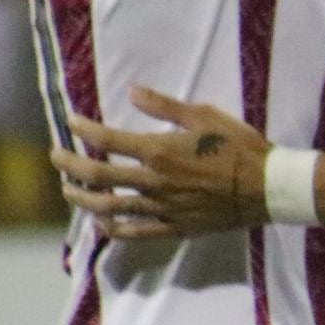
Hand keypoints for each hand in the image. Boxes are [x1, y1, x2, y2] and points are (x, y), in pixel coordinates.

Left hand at [52, 86, 273, 240]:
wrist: (268, 187)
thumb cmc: (239, 147)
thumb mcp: (204, 116)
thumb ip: (164, 106)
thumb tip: (132, 92)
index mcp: (159, 151)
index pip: (108, 140)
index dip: (84, 129)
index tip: (72, 122)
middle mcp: (154, 182)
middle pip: (98, 176)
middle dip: (70, 165)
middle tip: (56, 156)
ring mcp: (162, 208)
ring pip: (110, 207)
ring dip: (83, 198)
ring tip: (69, 190)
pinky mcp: (175, 227)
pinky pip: (136, 232)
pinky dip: (113, 230)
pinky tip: (100, 225)